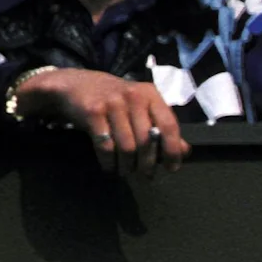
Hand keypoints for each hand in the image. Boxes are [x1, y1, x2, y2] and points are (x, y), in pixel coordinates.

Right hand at [8, 67, 187, 176]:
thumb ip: (162, 128)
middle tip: (145, 176)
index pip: (169, 125)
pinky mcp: (93, 112)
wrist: (76, 85)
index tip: (172, 168)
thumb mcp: (141, 108)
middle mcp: (133, 96)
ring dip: (127, 166)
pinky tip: (110, 167)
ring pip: (127, 147)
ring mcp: (112, 103)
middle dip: (147, 164)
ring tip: (126, 172)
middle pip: (147, 141)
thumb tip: (185, 152)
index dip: (172, 150)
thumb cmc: (115, 100)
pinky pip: (105, 147)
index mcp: (150, 94)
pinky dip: (109, 163)